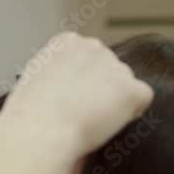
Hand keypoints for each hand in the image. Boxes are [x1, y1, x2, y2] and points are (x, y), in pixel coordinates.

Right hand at [0, 32, 153, 155]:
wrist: (40, 131)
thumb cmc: (30, 116)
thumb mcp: (36, 81)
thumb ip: (58, 75)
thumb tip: (73, 89)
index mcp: (67, 42)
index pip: (90, 58)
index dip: (86, 82)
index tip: (72, 98)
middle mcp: (93, 47)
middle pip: (111, 70)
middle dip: (104, 90)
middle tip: (84, 114)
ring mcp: (114, 65)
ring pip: (126, 85)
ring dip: (117, 102)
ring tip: (91, 120)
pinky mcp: (131, 88)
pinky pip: (143, 99)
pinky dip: (133, 112)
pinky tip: (109, 122)